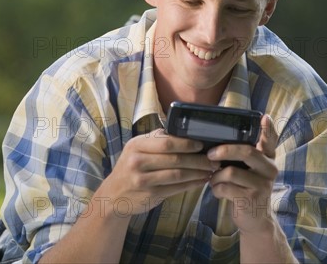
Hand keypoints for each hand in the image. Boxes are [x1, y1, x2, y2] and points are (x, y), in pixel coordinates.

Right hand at [99, 129, 219, 215]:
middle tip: (213, 160)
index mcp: (136, 145)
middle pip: (175, 159)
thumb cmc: (129, 168)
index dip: (187, 143)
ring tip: (211, 170)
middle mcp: (138, 161)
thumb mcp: (135, 148)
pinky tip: (201, 181)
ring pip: (177, 175)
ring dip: (198, 173)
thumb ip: (155, 139)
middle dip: (198, 159)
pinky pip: (176, 188)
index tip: (202, 145)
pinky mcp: (150, 195)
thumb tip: (182, 132)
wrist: (113, 195)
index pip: (166, 142)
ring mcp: (143, 180)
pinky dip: (191, 184)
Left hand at [207, 114, 279, 232]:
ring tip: (213, 180)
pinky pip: (225, 187)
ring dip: (215, 176)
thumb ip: (242, 156)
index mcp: (268, 159)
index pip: (271, 141)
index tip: (264, 117)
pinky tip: (217, 192)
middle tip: (209, 154)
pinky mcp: (250, 199)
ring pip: (230, 172)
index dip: (268, 129)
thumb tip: (218, 142)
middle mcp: (269, 170)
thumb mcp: (249, 170)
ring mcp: (262, 185)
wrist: (255, 219)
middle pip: (246, 152)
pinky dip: (215, 189)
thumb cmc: (246, 188)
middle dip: (223, 150)